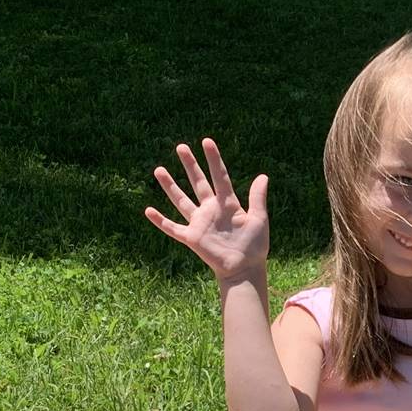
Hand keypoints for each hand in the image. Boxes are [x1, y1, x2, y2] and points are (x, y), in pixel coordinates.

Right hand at [145, 138, 269, 280]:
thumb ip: (257, 198)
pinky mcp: (192, 238)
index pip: (219, 177)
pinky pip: (172, 228)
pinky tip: (148, 210)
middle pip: (197, 182)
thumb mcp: (259, 219)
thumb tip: (263, 176)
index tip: (206, 141)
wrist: (245, 269)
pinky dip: (160, 220)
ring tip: (159, 170)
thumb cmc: (255, 246)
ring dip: (170, 186)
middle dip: (190, 165)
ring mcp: (199, 223)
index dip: (213, 159)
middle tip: (181, 147)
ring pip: (181, 200)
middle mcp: (210, 210)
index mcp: (228, 204)